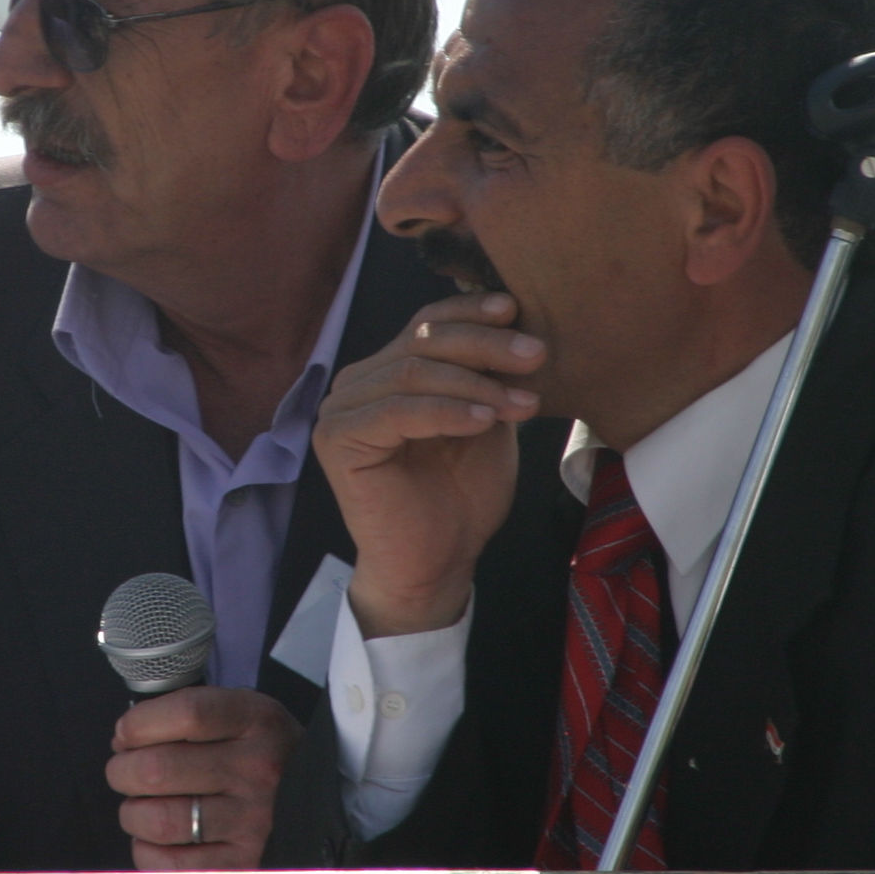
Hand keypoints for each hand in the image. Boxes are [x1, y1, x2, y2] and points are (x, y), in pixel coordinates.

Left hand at [108, 686, 301, 871]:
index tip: (126, 733)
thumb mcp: (241, 713)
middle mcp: (258, 770)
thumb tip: (125, 740)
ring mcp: (253, 821)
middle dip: (123, 771)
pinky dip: (147, 851)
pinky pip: (169, 864)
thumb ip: (187, 715)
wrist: (317, 798)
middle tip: (126, 772)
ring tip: (142, 806)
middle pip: (158, 769)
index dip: (140, 723)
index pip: (186, 713)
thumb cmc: (259, 753)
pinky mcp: (242, 863)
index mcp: (256, 721)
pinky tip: (158, 838)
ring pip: (159, 820)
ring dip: (134, 813)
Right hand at [313, 291, 540, 637]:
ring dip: (475, 383)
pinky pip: (397, 410)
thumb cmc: (462, 497)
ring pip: (412, 372)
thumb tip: (517, 322)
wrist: (437, 564)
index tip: (516, 310)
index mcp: (387, 371)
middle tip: (537, 355)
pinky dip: (446, 411)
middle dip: (486, 345)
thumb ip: (488, 376)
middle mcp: (357, 382)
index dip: (470, 311)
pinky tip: (485, 420)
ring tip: (523, 403)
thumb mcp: (486, 421)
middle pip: (422, 341)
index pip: (427, 323)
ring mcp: (341, 409)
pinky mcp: (337, 439)